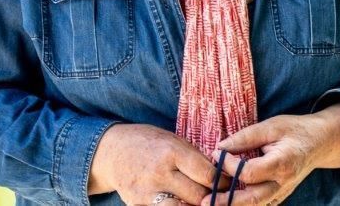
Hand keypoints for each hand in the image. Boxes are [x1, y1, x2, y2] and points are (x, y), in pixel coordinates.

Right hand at [88, 123, 232, 204]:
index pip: (208, 175)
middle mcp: (160, 173)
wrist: (112, 152)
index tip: (227, 183)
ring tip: (199, 202)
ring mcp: (147, 193)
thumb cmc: (148, 142)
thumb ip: (194, 157)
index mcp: (172, 152)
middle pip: (198, 197)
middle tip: (217, 196)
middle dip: (212, 199)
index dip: (222, 182)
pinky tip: (180, 203)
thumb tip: (221, 173)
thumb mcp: (172, 140)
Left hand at [196, 113, 327, 205]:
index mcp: (282, 164)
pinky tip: (227, 202)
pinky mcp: (279, 196)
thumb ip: (246, 137)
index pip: (249, 172)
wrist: (319, 143)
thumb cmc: (294, 130)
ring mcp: (282, 193)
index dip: (229, 166)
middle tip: (204, 201)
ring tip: (211, 204)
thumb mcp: (271, 126)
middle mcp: (282, 183)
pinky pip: (260, 205)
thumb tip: (220, 147)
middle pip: (252, 199)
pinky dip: (244, 204)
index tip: (217, 154)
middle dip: (226, 201)